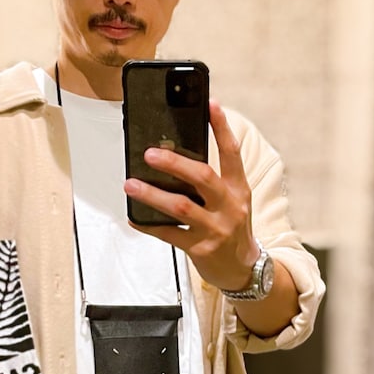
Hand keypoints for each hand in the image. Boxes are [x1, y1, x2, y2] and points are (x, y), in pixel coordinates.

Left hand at [123, 99, 257, 291]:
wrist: (243, 269)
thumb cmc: (232, 228)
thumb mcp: (232, 201)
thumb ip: (212, 181)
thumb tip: (174, 157)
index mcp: (238, 189)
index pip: (232, 153)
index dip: (222, 127)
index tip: (210, 103)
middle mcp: (229, 206)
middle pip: (203, 177)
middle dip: (175, 163)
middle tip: (149, 154)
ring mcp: (215, 229)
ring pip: (181, 206)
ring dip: (152, 194)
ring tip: (130, 184)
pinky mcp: (200, 249)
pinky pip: (169, 234)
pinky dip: (148, 225)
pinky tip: (134, 217)